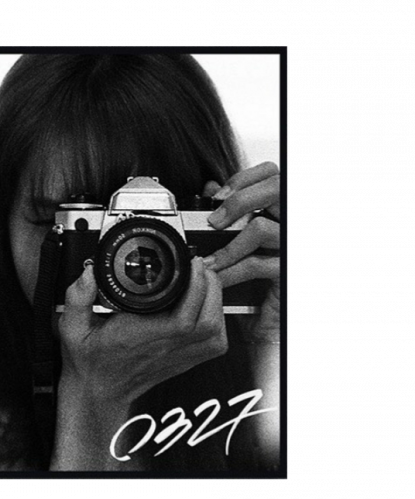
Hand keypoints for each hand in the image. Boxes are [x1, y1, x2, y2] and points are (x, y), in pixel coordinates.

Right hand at [58, 257, 228, 404]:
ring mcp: (178, 357)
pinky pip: (215, 343)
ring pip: (216, 332)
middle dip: (210, 288)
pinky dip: (218, 321)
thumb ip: (77, 298)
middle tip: (198, 267)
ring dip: (216, 303)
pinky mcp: (185, 361)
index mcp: (138, 337)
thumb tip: (89, 274)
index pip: (181, 319)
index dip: (195, 288)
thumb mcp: (72, 327)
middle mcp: (163, 348)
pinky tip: (206, 307)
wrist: (98, 393)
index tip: (190, 264)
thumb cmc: (89, 361)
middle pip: (208, 322)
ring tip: (203, 282)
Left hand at [203, 162, 280, 341]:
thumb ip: (234, 211)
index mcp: (282, 211)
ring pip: (260, 228)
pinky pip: (256, 264)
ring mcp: (290, 246)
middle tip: (215, 221)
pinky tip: (217, 278)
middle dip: (240, 200)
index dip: (244, 178)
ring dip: (227, 246)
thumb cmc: (258, 282)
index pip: (272, 173)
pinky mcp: (286, 271)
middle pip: (276, 187)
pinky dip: (230, 271)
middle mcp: (290, 225)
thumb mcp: (243, 242)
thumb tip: (211, 186)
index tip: (218, 195)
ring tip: (209, 261)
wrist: (269, 325)